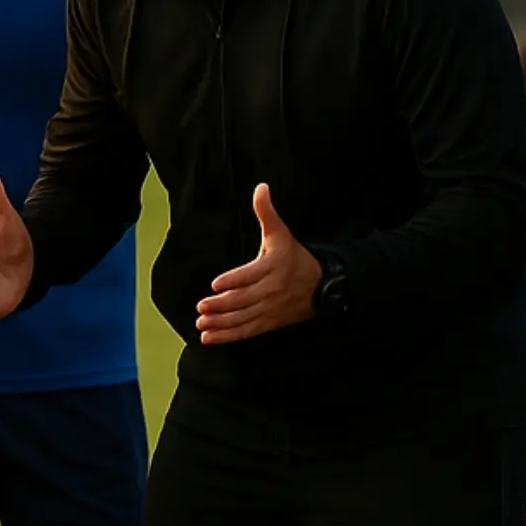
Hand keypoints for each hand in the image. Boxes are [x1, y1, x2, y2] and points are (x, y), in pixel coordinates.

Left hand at [197, 183, 319, 344]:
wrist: (323, 286)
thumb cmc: (295, 257)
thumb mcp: (281, 234)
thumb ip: (267, 213)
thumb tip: (260, 187)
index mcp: (273, 266)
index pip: (250, 275)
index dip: (233, 280)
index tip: (215, 285)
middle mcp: (272, 289)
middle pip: (244, 300)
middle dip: (222, 305)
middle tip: (201, 307)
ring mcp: (271, 309)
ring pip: (244, 318)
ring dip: (221, 323)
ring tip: (201, 325)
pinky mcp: (270, 322)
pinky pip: (248, 331)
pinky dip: (228, 336)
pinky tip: (209, 338)